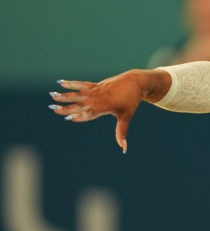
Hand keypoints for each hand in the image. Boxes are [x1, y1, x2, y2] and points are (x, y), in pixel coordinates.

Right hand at [49, 70, 169, 152]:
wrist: (135, 82)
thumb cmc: (131, 101)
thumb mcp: (126, 116)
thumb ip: (121, 131)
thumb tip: (123, 148)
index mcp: (105, 107)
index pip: (89, 113)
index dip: (79, 116)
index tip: (68, 118)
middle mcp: (99, 99)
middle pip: (80, 103)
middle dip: (67, 107)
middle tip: (53, 109)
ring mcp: (97, 90)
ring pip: (78, 93)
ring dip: (65, 95)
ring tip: (52, 95)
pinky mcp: (96, 85)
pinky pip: (82, 84)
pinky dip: (71, 84)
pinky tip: (61, 83)